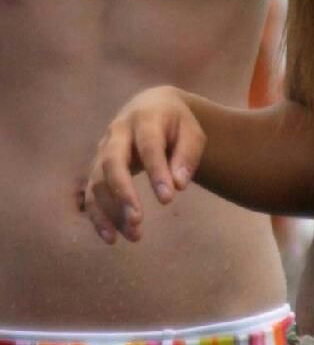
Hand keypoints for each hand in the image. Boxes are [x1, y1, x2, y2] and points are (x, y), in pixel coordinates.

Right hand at [83, 87, 206, 243]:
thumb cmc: (176, 124)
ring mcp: (103, 150)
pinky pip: (91, 193)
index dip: (156, 172)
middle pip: (112, 162)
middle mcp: (117, 133)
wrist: (151, 107)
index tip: (168, 200)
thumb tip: (178, 185)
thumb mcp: (192, 133)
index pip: (148, 146)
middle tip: (138, 220)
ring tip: (134, 235)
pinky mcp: (97, 167)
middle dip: (122, 192)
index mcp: (144, 118)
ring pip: (98, 181)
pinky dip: (98, 215)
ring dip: (112, 211)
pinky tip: (111, 237)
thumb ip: (187, 156)